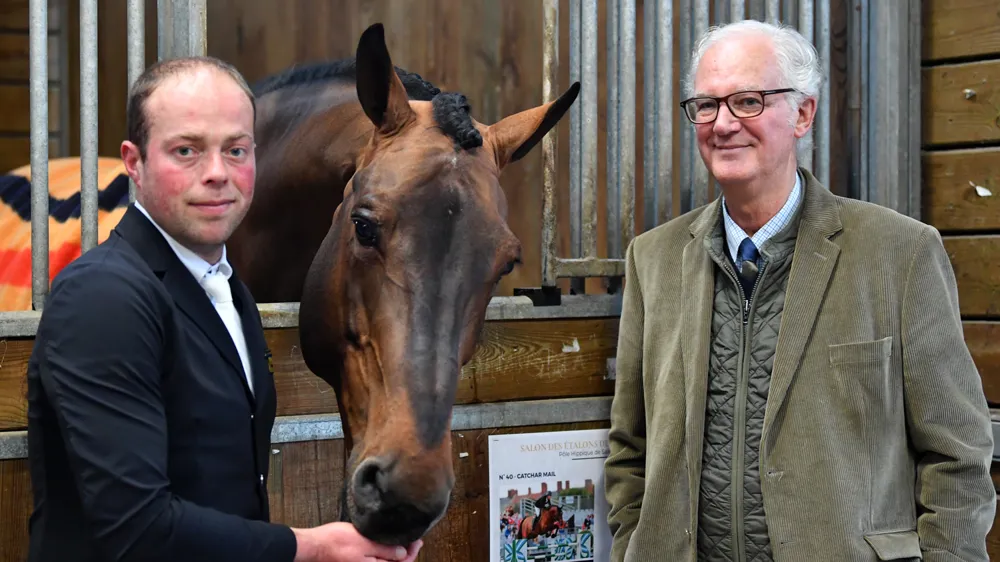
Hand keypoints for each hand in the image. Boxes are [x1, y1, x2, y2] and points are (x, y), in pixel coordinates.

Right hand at [292, 522, 423, 561]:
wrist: (315, 545)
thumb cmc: (336, 543)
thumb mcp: (365, 542)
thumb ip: (386, 550)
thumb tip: (404, 553)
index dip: (413, 553)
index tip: (418, 540)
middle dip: (406, 553)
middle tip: (413, 539)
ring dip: (395, 553)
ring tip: (401, 539)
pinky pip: (375, 560)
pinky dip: (383, 553)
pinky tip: (385, 542)